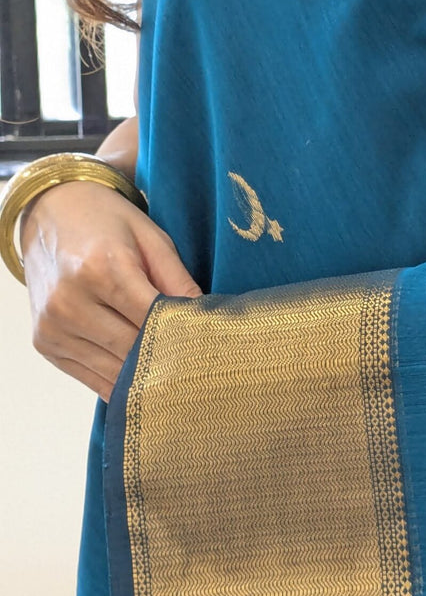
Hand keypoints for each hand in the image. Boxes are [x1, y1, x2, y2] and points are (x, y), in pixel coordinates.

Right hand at [21, 181, 201, 401]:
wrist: (49, 213)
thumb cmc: (106, 223)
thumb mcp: (151, 239)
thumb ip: (178, 282)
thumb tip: (206, 322)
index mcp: (101, 269)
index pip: (153, 320)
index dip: (184, 335)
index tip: (210, 345)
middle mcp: (70, 302)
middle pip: (134, 350)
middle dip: (170, 358)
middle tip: (199, 362)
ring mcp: (53, 327)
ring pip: (115, 373)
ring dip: (147, 377)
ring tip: (175, 371)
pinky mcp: (45, 344)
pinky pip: (93, 380)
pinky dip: (122, 382)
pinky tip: (143, 375)